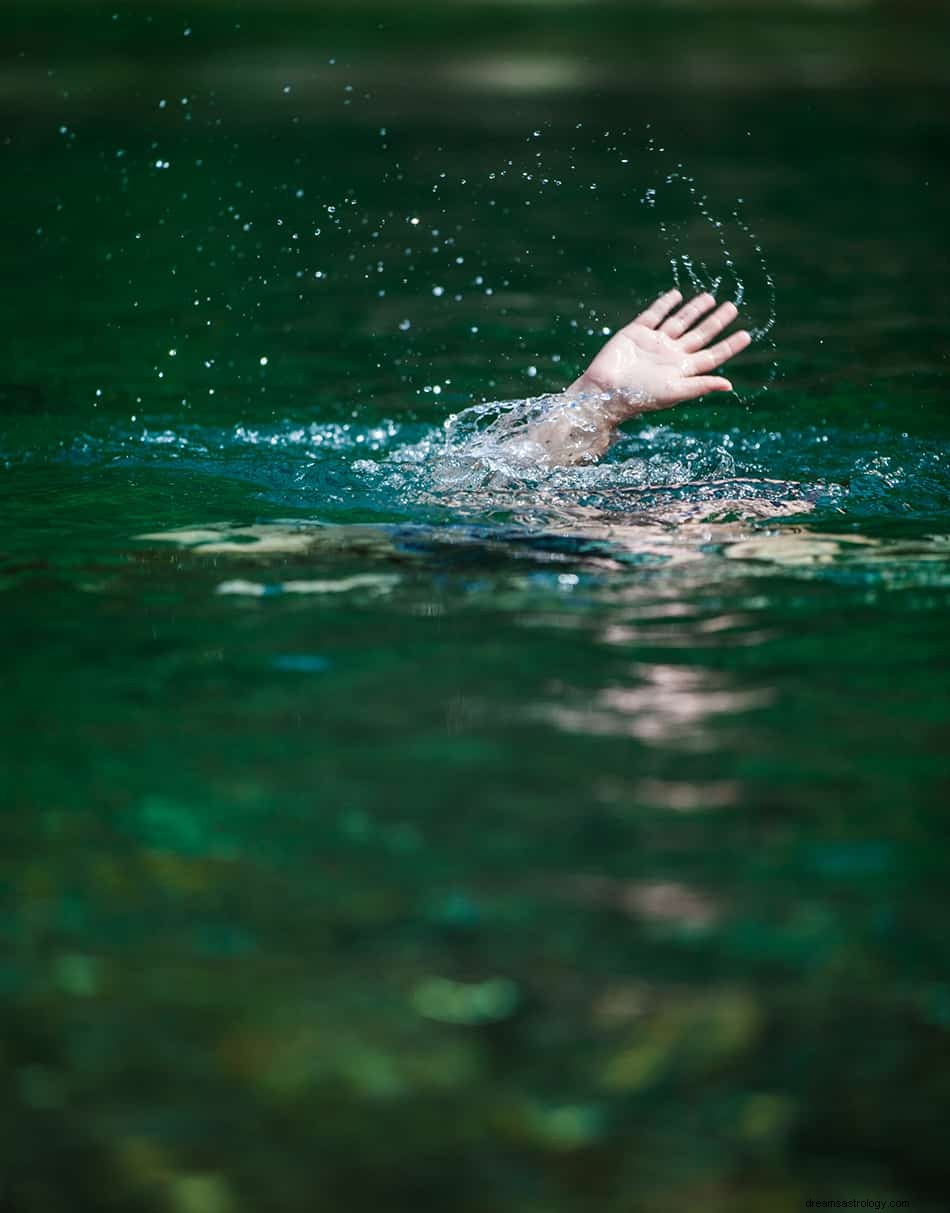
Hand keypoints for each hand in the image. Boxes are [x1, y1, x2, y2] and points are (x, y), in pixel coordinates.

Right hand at [569, 289, 751, 418]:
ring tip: (710, 297)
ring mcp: (654, 342)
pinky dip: (665, 304)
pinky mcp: (635, 333)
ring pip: (680, 322)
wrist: (605, 391)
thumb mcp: (673, 392)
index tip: (746, 335)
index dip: (729, 346)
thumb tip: (729, 385)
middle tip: (732, 307)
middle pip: (700, 335)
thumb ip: (700, 386)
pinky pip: (654, 315)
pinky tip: (676, 295)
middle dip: (716, 322)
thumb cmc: (639, 396)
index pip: (712, 355)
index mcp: (682, 370)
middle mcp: (671, 355)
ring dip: (694, 309)